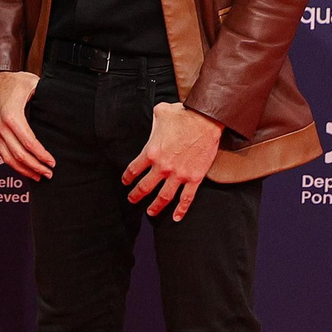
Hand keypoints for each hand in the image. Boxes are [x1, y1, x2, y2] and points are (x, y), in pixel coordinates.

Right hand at [0, 72, 53, 180]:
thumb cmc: (16, 81)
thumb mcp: (34, 85)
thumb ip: (46, 98)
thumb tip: (65, 109)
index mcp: (12, 116)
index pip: (28, 143)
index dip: (41, 155)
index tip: (52, 162)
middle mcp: (0, 126)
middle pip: (18, 155)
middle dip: (35, 167)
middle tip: (49, 174)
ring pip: (7, 158)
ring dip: (23, 170)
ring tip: (37, 177)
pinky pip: (1, 153)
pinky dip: (13, 164)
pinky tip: (24, 169)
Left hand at [122, 103, 223, 220]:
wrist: (206, 119)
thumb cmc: (182, 114)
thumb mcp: (160, 113)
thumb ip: (153, 122)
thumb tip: (154, 119)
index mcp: (151, 152)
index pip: (133, 169)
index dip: (127, 177)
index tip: (125, 181)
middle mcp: (163, 167)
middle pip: (145, 187)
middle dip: (136, 195)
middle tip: (132, 199)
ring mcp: (179, 175)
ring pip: (163, 197)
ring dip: (155, 207)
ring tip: (150, 212)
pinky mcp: (194, 178)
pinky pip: (186, 199)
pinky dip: (181, 210)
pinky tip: (176, 218)